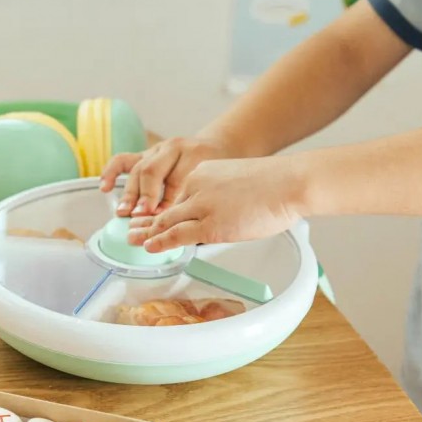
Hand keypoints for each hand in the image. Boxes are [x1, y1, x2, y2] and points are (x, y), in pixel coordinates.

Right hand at [99, 136, 234, 216]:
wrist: (216, 149)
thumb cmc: (216, 172)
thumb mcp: (215, 185)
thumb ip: (199, 202)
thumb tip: (185, 230)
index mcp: (194, 155)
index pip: (177, 179)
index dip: (168, 200)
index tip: (162, 217)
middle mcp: (172, 150)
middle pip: (153, 171)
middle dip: (146, 195)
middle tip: (141, 214)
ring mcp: (156, 151)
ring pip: (138, 168)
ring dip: (130, 192)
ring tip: (124, 211)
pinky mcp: (144, 155)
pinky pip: (123, 160)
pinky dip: (111, 173)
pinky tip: (104, 187)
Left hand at [128, 156, 303, 251]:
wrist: (288, 182)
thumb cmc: (273, 184)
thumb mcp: (237, 182)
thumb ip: (221, 197)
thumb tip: (221, 216)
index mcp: (202, 173)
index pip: (175, 195)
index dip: (160, 210)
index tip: (151, 217)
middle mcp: (196, 186)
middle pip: (164, 208)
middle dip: (146, 222)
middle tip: (132, 229)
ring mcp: (201, 206)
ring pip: (165, 222)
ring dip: (146, 233)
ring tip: (133, 240)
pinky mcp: (210, 225)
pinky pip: (177, 236)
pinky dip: (160, 243)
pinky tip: (150, 247)